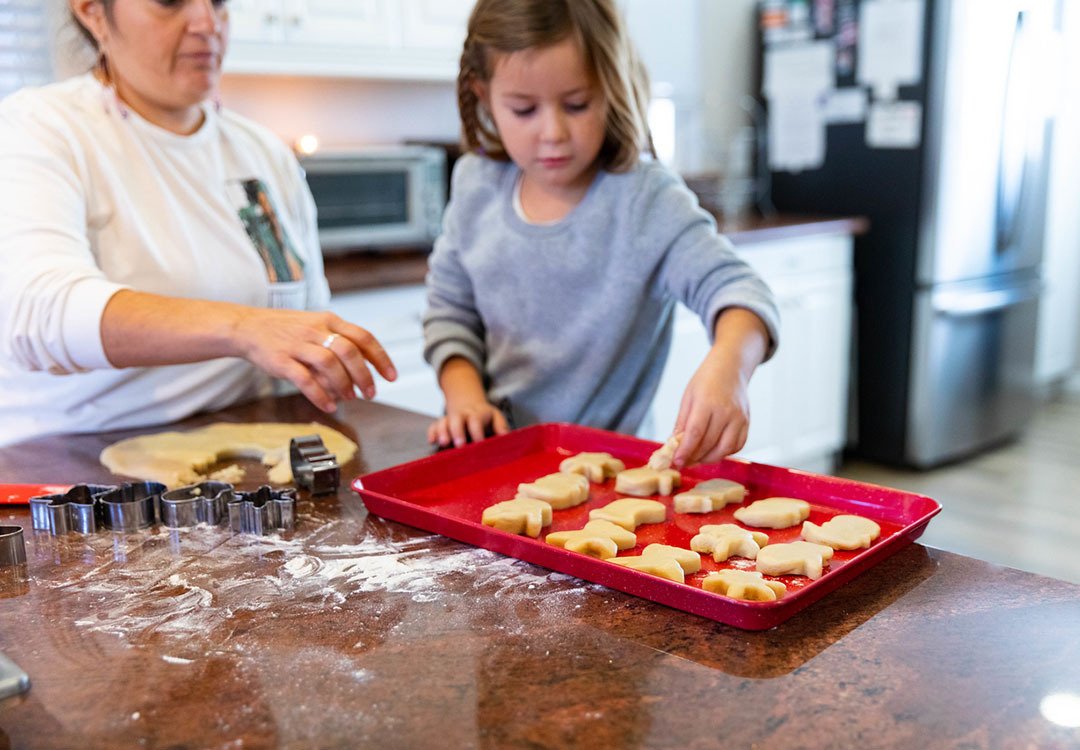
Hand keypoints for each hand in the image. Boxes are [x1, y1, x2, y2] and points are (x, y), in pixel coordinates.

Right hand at [233, 308, 396, 412]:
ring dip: (344, 385)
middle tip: (371, 393)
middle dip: (364, 376)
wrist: (247, 327)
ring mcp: (297, 344)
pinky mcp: (281, 360)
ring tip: (350, 398)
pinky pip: (304, 379)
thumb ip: (340, 343)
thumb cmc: (287, 330)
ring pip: (329, 363)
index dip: (380, 358)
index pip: (363, 336)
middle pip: (349, 351)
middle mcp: (315, 330)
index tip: (391, 376)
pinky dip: (320, 395)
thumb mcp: (317, 327)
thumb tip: (365, 369)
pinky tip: (328, 406)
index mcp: (329, 320)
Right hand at [427, 399, 509, 447]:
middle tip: (460, 444)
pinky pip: (434, 426)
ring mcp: (451, 419)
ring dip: (442, 431)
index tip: (479, 443)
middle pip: (457, 419)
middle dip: (457, 431)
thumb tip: (505, 436)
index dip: (477, 430)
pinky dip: (432, 432)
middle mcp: (463, 414)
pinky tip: (432, 441)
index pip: (476, 419)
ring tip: (444, 443)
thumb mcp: (496, 418)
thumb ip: (501, 426)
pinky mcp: (442, 424)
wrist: (469, 405)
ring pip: (443, 422)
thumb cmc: (485, 418)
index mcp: (478, 413)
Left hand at [670, 357, 750, 467]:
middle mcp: (726, 411)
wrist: (731, 368)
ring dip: (708, 459)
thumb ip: (682, 422)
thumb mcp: (688, 397)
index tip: (676, 462)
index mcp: (707, 402)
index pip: (695, 433)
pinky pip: (736, 446)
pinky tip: (712, 452)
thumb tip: (673, 445)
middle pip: (709, 444)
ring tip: (696, 459)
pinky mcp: (747, 423)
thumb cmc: (706, 381)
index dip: (685, 451)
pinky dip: (724, 453)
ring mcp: (739, 418)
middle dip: (693, 458)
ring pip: (724, 449)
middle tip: (682, 463)